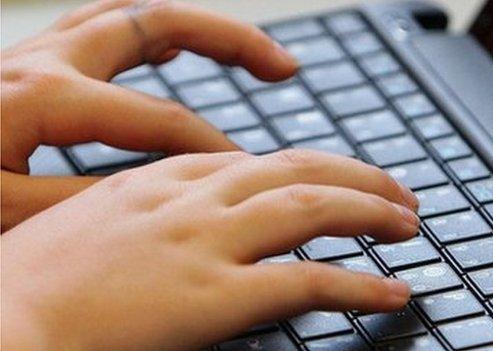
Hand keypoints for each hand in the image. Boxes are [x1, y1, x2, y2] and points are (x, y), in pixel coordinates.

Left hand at [1, 0, 297, 230]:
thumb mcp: (4, 215)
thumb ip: (86, 207)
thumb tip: (157, 200)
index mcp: (43, 96)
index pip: (160, 122)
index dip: (213, 152)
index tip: (252, 177)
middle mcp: (46, 59)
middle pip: (161, 23)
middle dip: (233, 43)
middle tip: (285, 67)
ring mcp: (39, 51)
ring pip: (136, 14)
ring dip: (199, 28)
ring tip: (248, 52)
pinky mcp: (33, 61)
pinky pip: (107, 29)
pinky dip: (154, 37)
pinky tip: (176, 54)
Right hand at [2, 150, 419, 349]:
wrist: (1, 322)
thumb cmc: (33, 281)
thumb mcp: (94, 223)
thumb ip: (150, 213)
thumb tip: (191, 222)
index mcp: (161, 180)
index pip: (256, 160)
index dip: (308, 166)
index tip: (337, 177)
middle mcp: (192, 200)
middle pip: (296, 171)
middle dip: (357, 177)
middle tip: (396, 191)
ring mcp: (206, 245)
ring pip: (312, 209)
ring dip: (370, 212)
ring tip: (407, 221)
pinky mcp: (213, 299)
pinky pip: (306, 283)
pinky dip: (358, 283)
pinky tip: (392, 288)